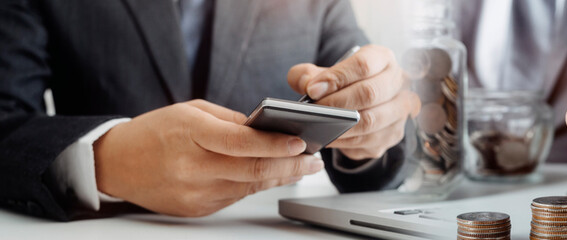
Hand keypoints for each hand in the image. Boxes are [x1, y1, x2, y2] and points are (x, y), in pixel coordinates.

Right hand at [93, 100, 323, 216]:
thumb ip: (231, 121)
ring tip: (302, 166)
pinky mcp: (196, 209)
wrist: (115, 164)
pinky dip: (257, 185)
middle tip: (313, 160)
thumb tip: (269, 129)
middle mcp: (192, 167)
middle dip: (291, 166)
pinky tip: (273, 176)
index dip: (276, 145)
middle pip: (253, 171)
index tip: (301, 142)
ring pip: (250, 187)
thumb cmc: (154, 132)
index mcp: (190, 134)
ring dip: (280, 177)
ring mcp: (195, 192)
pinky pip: (236, 197)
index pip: (242, 143)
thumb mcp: (191, 111)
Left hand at [287, 45, 420, 159]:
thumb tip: (308, 87)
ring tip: (317, 127)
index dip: (337, 77)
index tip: (313, 89)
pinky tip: (327, 139)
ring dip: (340, 126)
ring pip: (370, 121)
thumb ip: (308, 75)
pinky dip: (344, 142)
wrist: (363, 103)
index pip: (363, 65)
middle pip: (369, 93)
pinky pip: (367, 142)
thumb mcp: (323, 73)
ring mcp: (399, 111)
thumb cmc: (342, 85)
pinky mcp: (393, 135)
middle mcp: (398, 83)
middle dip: (337, 104)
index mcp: (383, 59)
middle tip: (313, 112)